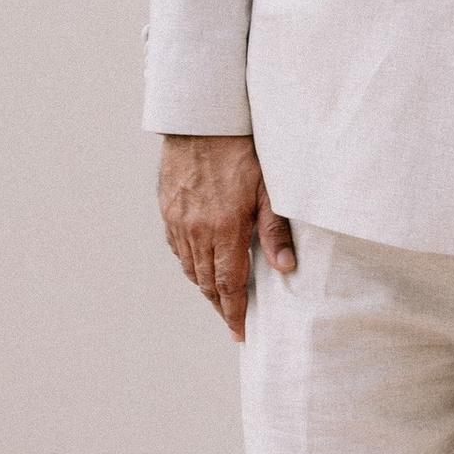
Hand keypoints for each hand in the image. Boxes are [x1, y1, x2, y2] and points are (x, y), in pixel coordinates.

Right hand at [158, 133, 294, 341]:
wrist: (201, 121)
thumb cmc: (241, 151)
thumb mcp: (268, 189)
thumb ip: (275, 231)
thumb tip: (286, 267)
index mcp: (223, 229)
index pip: (228, 283)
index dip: (234, 311)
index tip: (240, 332)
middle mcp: (195, 230)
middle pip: (206, 281)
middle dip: (221, 305)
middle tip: (233, 321)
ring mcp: (177, 221)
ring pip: (190, 267)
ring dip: (204, 286)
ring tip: (220, 298)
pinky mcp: (167, 209)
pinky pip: (177, 248)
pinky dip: (189, 263)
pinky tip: (199, 266)